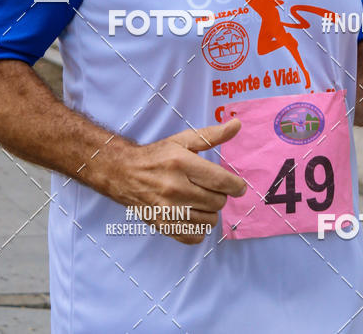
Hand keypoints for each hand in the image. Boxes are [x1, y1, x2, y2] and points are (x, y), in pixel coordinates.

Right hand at [118, 119, 246, 243]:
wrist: (124, 173)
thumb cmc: (158, 156)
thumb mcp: (183, 140)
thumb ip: (212, 135)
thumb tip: (237, 125)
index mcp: (182, 163)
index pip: (220, 182)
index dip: (236, 186)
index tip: (238, 186)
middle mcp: (175, 188)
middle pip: (217, 202)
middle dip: (220, 195)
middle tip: (210, 188)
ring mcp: (168, 210)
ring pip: (209, 220)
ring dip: (210, 211)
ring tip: (200, 199)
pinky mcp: (163, 226)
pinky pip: (195, 236)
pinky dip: (199, 227)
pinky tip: (193, 214)